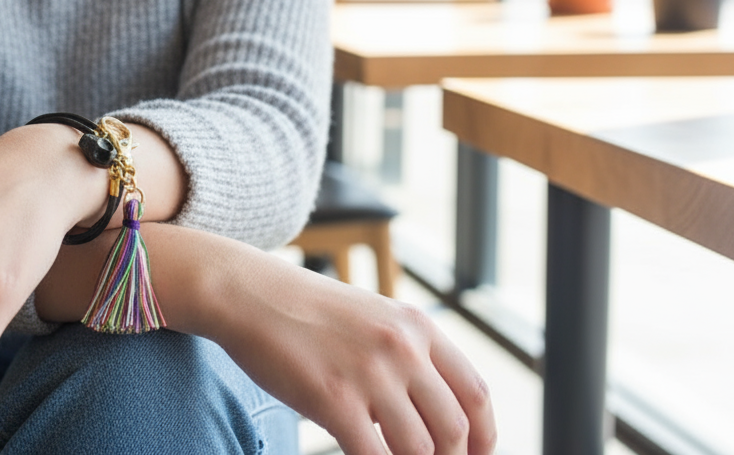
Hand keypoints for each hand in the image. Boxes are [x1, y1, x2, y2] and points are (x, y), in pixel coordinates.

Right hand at [160, 231, 496, 454]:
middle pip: (454, 429)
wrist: (248, 293)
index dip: (485, 437)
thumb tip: (427, 413)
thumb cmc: (304, 311)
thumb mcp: (370, 317)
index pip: (475, 393)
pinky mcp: (334, 397)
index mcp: (417, 326)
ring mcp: (370, 372)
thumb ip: (404, 355)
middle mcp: (402, 346)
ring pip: (419, 449)